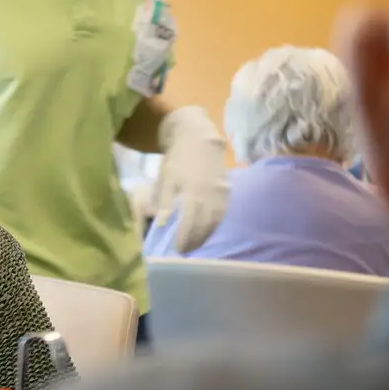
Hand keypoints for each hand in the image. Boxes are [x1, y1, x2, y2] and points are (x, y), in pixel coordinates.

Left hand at [153, 107, 228, 252]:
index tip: (177, 249)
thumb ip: (164, 200)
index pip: (190, 222)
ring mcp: (221, 193)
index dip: (185, 237)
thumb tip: (161, 222)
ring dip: (206, 234)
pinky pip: (222, 212)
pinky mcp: (226, 190)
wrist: (199, 139)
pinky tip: (207, 230)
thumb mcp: (166, 178)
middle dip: (195, 239)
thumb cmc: (178, 159)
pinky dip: (215, 224)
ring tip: (195, 244)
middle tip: (185, 251)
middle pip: (205, 224)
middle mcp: (210, 195)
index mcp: (193, 192)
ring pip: (216, 220)